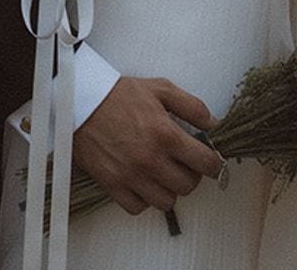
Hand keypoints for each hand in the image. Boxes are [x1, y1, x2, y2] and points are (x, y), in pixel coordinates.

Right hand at [73, 76, 223, 214]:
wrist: (82, 102)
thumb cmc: (119, 95)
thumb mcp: (161, 89)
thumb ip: (192, 106)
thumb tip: (213, 123)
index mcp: (165, 134)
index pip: (205, 163)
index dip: (214, 164)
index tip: (213, 162)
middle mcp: (151, 159)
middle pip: (188, 186)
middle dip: (191, 174)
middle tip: (184, 162)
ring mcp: (132, 176)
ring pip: (166, 201)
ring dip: (169, 189)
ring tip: (163, 172)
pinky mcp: (113, 186)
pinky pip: (138, 207)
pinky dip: (144, 198)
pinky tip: (143, 181)